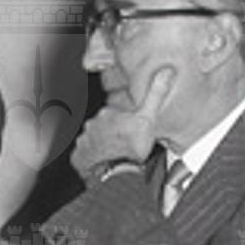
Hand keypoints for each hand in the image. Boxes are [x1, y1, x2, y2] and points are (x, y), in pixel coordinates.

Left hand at [69, 66, 170, 180]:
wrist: (114, 172)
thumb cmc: (130, 147)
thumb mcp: (148, 117)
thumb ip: (156, 94)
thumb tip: (165, 71)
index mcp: (108, 113)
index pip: (115, 113)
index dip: (124, 121)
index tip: (130, 129)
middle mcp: (92, 125)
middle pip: (103, 126)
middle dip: (112, 132)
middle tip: (125, 142)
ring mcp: (83, 140)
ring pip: (93, 139)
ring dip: (102, 144)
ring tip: (116, 153)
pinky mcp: (78, 155)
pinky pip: (85, 154)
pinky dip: (92, 157)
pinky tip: (103, 161)